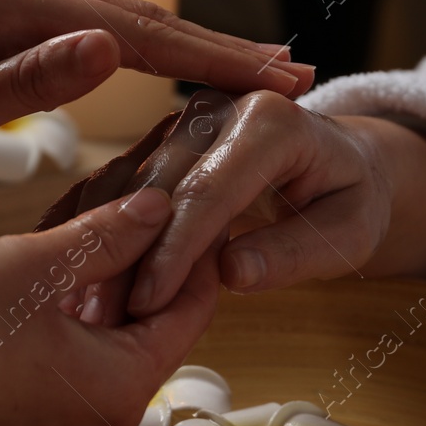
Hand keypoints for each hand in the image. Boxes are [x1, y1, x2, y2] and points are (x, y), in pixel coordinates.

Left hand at [0, 0, 315, 178]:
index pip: (136, 40)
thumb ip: (28, 80)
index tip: (278, 81)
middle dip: (221, 47)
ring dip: (188, 22)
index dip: (213, 64)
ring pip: (118, 2)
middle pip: (141, 17)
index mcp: (12, 9)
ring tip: (254, 40)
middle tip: (295, 69)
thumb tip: (112, 48)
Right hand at [0, 186, 219, 425]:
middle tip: (147, 201)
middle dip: (142, 263)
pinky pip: (46, 362)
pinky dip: (53, 316)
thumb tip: (162, 210)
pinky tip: (40, 268)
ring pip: (90, 344)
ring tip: (95, 221)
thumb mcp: (35, 262)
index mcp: (117, 393)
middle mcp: (87, 425)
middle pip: (141, 329)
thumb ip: (108, 236)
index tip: (202, 203)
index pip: (189, 313)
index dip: (198, 251)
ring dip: (95, 286)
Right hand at [33, 88, 425, 325]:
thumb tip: (233, 272)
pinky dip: (94, 231)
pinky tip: (72, 279)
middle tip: (97, 318)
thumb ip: (296, 252)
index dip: (177, 250)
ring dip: (99, 247)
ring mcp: (183, 119)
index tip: (149, 303)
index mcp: (272, 120)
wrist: (344, 164)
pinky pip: (118, 184)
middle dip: (127, 255)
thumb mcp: (351, 234)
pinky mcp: (161, 140)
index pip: (212, 189)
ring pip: (126, 184)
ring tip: (81, 309)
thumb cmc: (353, 201)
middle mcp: (218, 106)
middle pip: (157, 185)